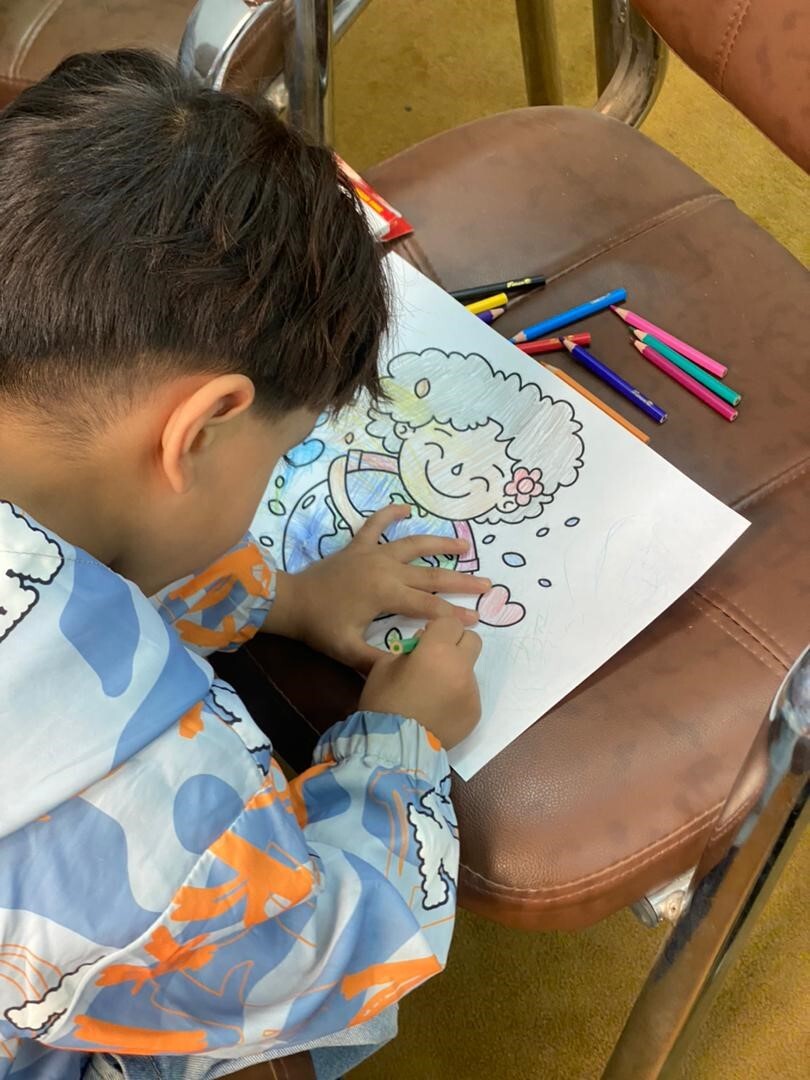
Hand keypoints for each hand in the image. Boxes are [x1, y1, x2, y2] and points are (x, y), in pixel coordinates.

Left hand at [264, 504, 490, 670]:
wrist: (290, 601)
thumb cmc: (320, 627)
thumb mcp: (349, 650)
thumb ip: (379, 661)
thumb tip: (409, 671)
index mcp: (386, 594)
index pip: (429, 606)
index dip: (454, 614)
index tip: (476, 619)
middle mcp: (386, 569)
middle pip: (431, 575)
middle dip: (461, 581)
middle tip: (486, 584)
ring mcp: (373, 553)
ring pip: (414, 544)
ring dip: (440, 544)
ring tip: (464, 545)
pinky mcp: (358, 546)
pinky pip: (376, 525)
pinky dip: (390, 514)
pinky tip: (405, 507)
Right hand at [359, 617, 481, 748]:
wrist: (393, 748)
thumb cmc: (383, 702)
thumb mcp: (384, 665)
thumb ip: (409, 648)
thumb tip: (424, 643)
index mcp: (437, 650)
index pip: (451, 623)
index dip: (439, 629)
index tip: (427, 640)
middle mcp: (460, 667)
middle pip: (472, 640)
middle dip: (456, 644)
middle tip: (436, 659)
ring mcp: (471, 692)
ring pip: (469, 669)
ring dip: (455, 672)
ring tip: (432, 692)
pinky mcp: (475, 713)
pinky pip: (468, 694)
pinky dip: (456, 696)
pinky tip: (437, 710)